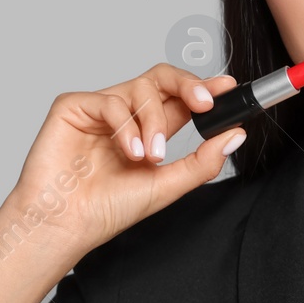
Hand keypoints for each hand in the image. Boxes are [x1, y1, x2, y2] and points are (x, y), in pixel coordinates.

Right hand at [10, 64, 245, 255]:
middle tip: (205, 104)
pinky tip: (129, 153)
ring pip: (141, 88)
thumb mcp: (167, 185)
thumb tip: (235, 134)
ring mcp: (101, 108)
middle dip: (189, 85)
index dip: (205, 89)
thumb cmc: (108, 209)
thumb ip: (202, 161)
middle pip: (163, 78)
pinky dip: (126, 126)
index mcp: (150, 130)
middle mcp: (127, 115)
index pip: (181, 99)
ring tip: (151, 157)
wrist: (67, 224)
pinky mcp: (74, 107)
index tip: (229, 88)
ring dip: (154, 122)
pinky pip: (110, 100)